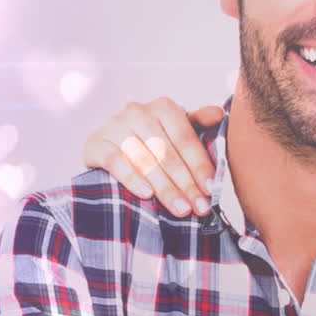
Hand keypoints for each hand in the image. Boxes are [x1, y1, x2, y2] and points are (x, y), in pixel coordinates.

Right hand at [81, 97, 223, 216]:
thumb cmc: (151, 140)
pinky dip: (131, 178)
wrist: (109, 144)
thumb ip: (198, 123)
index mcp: (163, 107)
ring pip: (144, 159)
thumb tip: (219, 113)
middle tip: (198, 207)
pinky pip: (115, 161)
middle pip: (166, 152)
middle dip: (185, 183)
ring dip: (164, 187)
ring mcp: (114, 126)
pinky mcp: (95, 143)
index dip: (200, 166)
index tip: (211, 190)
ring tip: (180, 208)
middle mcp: (137, 111)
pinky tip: (146, 194)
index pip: (186, 139)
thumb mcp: (177, 131)